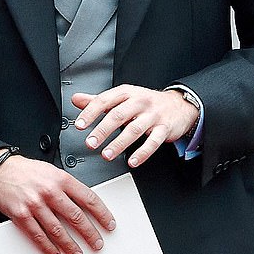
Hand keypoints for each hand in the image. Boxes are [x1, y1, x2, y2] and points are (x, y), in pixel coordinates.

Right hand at [0, 153, 114, 253]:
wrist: (1, 169)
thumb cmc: (27, 170)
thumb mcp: (52, 171)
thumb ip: (67, 186)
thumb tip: (85, 204)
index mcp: (60, 178)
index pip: (88, 198)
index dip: (102, 214)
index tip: (109, 224)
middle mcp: (49, 191)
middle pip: (76, 217)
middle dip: (90, 233)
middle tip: (97, 243)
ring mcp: (35, 204)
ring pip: (59, 230)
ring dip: (71, 245)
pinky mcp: (22, 214)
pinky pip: (38, 235)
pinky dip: (48, 247)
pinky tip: (56, 253)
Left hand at [72, 85, 199, 167]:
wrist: (178, 105)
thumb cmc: (145, 102)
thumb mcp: (122, 97)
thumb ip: (99, 100)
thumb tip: (76, 99)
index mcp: (125, 92)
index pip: (104, 100)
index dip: (90, 112)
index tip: (80, 125)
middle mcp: (138, 102)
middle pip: (118, 115)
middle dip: (102, 130)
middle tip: (90, 143)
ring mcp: (152, 115)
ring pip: (134, 130)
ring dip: (118, 144)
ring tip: (106, 155)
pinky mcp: (164, 129)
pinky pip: (152, 142)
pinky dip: (142, 153)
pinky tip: (132, 161)